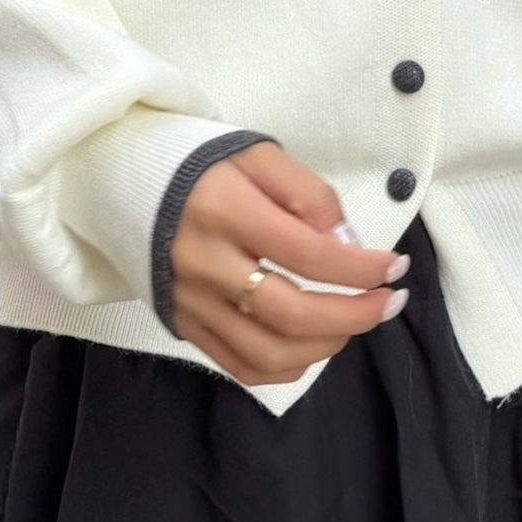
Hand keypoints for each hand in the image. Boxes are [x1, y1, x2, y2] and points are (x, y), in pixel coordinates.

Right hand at [168, 141, 410, 385]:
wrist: (126, 180)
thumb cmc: (204, 164)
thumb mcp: (258, 155)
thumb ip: (308, 194)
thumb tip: (346, 243)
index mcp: (224, 211)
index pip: (306, 253)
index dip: (360, 267)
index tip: (395, 267)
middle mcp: (204, 263)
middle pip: (290, 312)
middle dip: (354, 315)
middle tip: (389, 302)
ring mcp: (191, 301)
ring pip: (267, 352)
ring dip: (325, 346)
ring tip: (355, 322)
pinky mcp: (183, 324)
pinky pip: (239, 365)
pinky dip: (287, 367)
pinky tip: (314, 345)